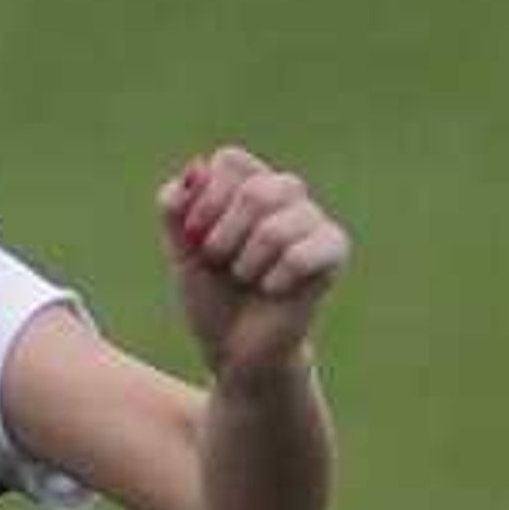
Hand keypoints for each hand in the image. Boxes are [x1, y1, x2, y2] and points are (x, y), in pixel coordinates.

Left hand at [158, 144, 347, 383]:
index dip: (206, 202)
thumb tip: (194, 168)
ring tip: (247, 279)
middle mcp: (285, 191)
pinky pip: (300, 256)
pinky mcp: (333, 249)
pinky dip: (274, 281)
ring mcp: (312, 218)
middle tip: (220, 263)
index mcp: (248, 180)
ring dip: (247, 265)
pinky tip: (273, 291)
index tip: (195, 237)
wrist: (234, 347)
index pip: (230, 161)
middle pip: (256, 190)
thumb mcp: (179, 250)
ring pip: (275, 229)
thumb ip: (174, 207)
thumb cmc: (210, 294)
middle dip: (224, 237)